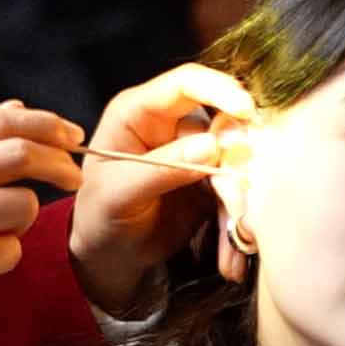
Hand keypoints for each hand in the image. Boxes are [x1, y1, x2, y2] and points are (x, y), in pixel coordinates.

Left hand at [68, 62, 254, 312]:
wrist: (108, 254)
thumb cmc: (98, 215)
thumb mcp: (118, 194)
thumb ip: (161, 168)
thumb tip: (211, 147)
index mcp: (140, 112)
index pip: (186, 83)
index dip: (219, 89)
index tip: (245, 111)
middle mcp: (173, 125)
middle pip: (223, 125)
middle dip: (235, 164)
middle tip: (236, 201)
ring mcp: (196, 154)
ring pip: (235, 165)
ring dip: (239, 206)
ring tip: (234, 243)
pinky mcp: (212, 183)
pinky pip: (236, 196)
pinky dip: (236, 227)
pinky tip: (231, 262)